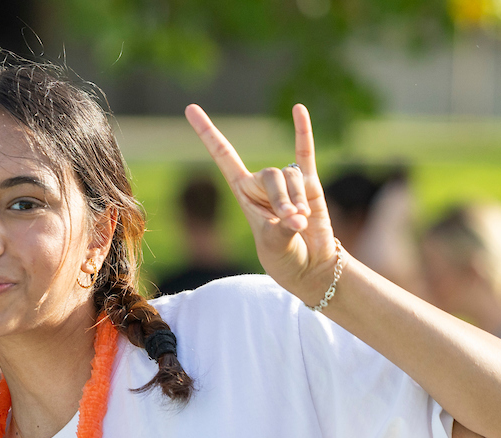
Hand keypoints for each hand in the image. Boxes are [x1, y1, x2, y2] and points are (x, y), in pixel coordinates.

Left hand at [184, 103, 337, 304]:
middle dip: (282, 199)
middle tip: (291, 221)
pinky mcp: (310, 184)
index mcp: (243, 193)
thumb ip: (283, 230)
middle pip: (271, 175)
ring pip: (292, 177)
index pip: (223, 156)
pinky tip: (298, 109)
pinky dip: (303, 131)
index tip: (190, 109)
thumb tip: (297, 218)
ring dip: (298, 199)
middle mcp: (262, 184)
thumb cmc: (285, 259)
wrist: (310, 266)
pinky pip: (305, 152)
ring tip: (301, 222)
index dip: (207, 133)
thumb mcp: (276, 247)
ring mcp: (288, 183)